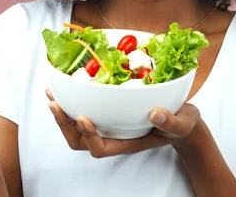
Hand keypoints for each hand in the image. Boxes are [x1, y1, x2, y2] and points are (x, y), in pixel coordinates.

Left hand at [46, 88, 200, 157]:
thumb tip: (156, 113)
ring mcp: (109, 126)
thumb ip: (171, 122)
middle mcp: (113, 136)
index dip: (88, 136)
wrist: (182, 120)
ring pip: (77, 128)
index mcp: (127, 143)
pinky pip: (84, 111)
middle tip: (55, 103)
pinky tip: (66, 87)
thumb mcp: (182, 123)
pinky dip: (72, 101)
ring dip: (62, 113)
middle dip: (64, 123)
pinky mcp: (109, 113)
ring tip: (52, 94)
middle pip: (80, 141)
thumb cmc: (182, 124)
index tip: (84, 117)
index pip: (100, 148)